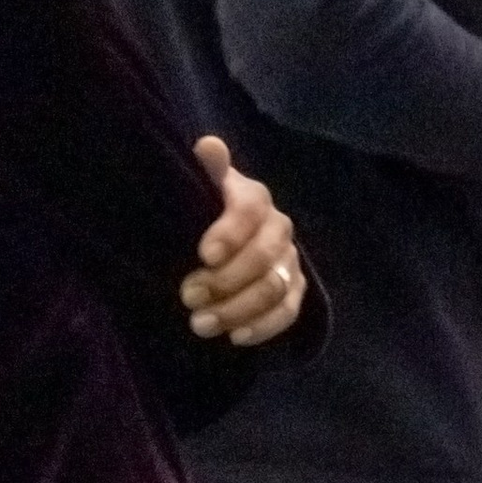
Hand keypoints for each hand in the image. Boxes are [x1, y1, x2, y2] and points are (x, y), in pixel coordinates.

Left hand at [183, 138, 304, 346]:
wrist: (222, 245)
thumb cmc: (202, 214)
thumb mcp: (198, 190)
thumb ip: (206, 171)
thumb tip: (208, 145)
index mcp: (253, 198)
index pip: (250, 210)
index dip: (230, 232)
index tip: (203, 255)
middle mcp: (278, 227)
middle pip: (264, 256)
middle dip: (225, 281)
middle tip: (187, 296)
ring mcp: (289, 260)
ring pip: (275, 287)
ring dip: (237, 309)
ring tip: (199, 323)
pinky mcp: (294, 290)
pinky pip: (288, 312)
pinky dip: (262, 327)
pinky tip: (235, 337)